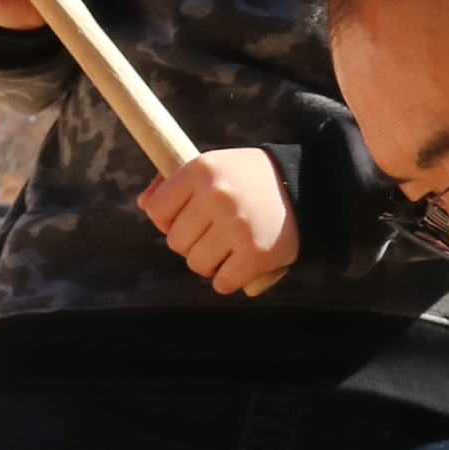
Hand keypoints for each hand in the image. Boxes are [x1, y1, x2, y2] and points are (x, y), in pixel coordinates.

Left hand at [142, 147, 297, 296]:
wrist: (305, 185)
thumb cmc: (248, 179)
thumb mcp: (212, 167)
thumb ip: (173, 183)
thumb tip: (143, 204)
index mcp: (200, 170)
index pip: (156, 211)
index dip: (170, 220)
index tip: (191, 217)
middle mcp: (216, 196)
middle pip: (175, 243)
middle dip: (192, 242)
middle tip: (216, 232)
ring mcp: (236, 226)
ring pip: (196, 265)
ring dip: (210, 262)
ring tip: (230, 246)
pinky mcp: (255, 253)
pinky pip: (222, 283)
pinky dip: (230, 278)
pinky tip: (242, 262)